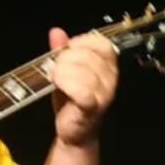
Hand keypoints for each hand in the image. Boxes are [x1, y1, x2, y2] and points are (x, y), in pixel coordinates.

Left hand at [48, 27, 118, 146]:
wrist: (73, 132)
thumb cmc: (71, 101)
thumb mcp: (66, 71)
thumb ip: (62, 51)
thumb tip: (56, 32)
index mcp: (107, 65)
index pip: (100, 43)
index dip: (80, 43)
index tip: (67, 52)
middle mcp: (110, 78)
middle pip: (87, 56)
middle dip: (65, 60)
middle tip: (55, 70)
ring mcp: (104, 93)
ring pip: (82, 72)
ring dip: (62, 73)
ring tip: (55, 80)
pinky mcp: (93, 107)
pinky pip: (81, 90)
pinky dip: (66, 85)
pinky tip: (58, 86)